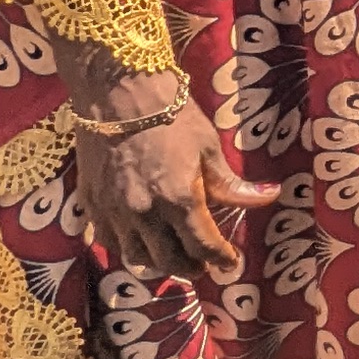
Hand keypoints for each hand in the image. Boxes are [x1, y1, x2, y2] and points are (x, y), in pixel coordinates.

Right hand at [73, 93, 282, 285]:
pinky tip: (140, 241)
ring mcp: (113, 211)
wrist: (116, 89)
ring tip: (174, 257)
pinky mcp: (90, 203)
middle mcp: (143, 212)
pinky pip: (108, 241)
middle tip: (203, 265)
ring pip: (136, 258)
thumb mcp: (208, 146)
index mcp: (178, 198)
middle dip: (191, 268)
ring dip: (159, 263)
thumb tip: (268, 197)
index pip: (203, 245)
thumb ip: (231, 184)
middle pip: (170, 261)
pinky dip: (127, 248)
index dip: (221, 259)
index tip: (230, 263)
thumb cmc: (169, 113)